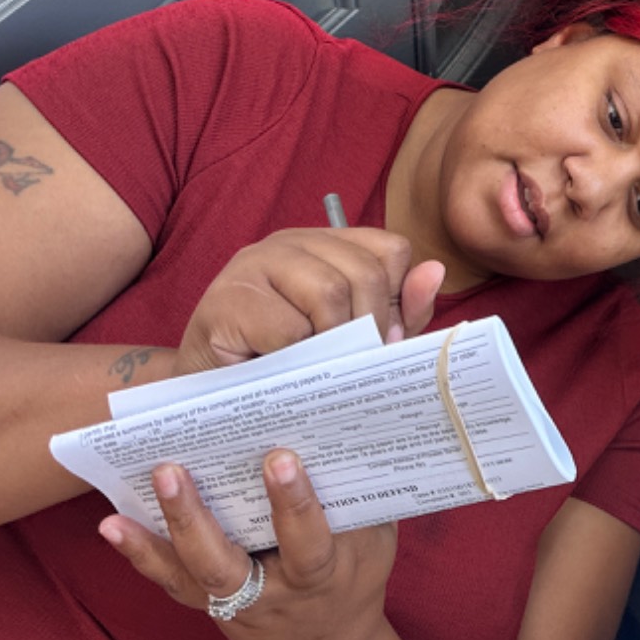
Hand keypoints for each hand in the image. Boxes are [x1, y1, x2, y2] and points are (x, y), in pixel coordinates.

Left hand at [100, 452, 398, 639]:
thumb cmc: (356, 578)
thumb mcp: (376, 543)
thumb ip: (363, 496)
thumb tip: (349, 428)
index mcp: (320, 576)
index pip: (307, 541)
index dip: (294, 503)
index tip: (279, 457)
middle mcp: (271, 594)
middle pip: (225, 564)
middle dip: (196, 519)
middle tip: (172, 470)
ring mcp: (232, 602)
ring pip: (189, 573)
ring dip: (157, 533)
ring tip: (137, 491)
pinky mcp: (207, 603)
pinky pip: (170, 580)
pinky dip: (139, 552)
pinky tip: (112, 524)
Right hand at [175, 229, 443, 374]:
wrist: (204, 398)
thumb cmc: (284, 364)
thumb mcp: (353, 337)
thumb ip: (398, 309)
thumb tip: (435, 270)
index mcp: (324, 244)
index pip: (390, 250)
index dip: (397, 298)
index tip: (385, 339)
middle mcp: (289, 242)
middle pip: (364, 272)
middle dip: (371, 326)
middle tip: (356, 363)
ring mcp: (253, 265)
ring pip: (329, 293)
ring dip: (334, 342)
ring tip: (319, 366)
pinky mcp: (225, 300)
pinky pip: (288, 328)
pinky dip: (296, 357)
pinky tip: (283, 368)